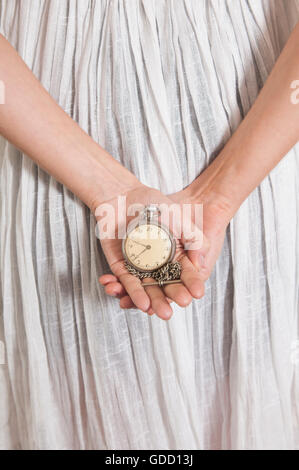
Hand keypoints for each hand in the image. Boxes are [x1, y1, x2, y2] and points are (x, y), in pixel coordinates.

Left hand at [97, 184, 208, 319]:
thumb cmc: (153, 203)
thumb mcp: (180, 218)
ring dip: (150, 302)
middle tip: (172, 311)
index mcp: (175, 256)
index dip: (192, 284)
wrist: (122, 196)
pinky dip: (130, 291)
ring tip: (154, 312)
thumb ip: (194, 238)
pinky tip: (132, 301)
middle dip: (169, 299)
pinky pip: (126, 282)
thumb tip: (200, 264)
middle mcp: (159, 265)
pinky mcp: (121, 267)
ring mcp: (140, 267)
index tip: (197, 293)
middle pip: (166, 287)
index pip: (186, 274)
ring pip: (146, 289)